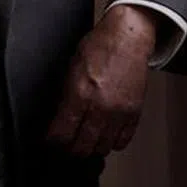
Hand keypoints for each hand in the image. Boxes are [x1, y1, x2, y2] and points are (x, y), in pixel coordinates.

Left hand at [46, 4, 156, 156]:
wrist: (128, 38)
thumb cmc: (100, 47)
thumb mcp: (71, 68)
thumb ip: (66, 95)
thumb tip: (59, 118)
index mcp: (80, 93)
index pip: (62, 134)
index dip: (53, 141)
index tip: (52, 140)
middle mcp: (100, 107)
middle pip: (81, 147)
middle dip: (71, 148)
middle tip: (68, 143)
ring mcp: (119, 112)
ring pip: (102, 148)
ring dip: (92, 147)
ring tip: (87, 139)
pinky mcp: (134, 113)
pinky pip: (122, 141)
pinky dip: (112, 142)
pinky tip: (106, 134)